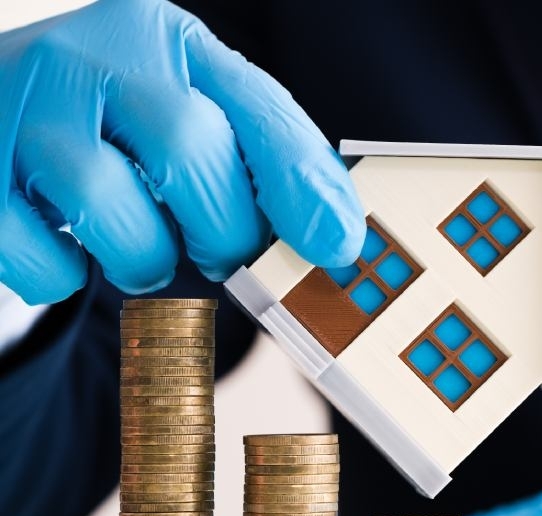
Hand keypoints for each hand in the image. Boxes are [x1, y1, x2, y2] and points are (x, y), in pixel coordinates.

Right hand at [0, 0, 364, 303]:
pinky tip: (71, 253)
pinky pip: (33, 252)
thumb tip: (338, 241)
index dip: (303, 185)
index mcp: (172, 41)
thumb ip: (262, 163)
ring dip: (144, 255)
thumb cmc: (118, 126)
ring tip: (144, 250)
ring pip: (107, 199)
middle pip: (189, 149)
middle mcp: (95, 58)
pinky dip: (63, 276)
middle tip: (220, 253)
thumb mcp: (194, 114)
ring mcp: (24, 107)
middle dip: (222, 229)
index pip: (257, 109)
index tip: (335, 249)